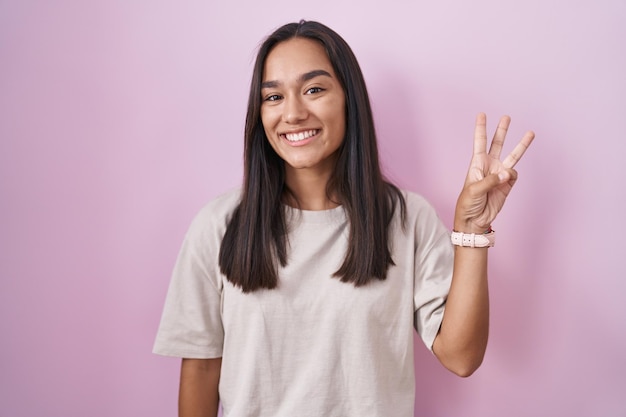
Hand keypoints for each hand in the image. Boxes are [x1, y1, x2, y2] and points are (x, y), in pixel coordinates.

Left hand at [454, 113, 533, 232]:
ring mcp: (499, 175)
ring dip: (521, 145)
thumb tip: (507, 173)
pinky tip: (506, 180)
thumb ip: (491, 180)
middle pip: (497, 144)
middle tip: (506, 117)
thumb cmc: (467, 204)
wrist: (474, 221)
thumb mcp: (474, 190)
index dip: (481, 128)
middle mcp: (489, 166)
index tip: (481, 114)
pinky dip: (512, 176)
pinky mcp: (508, 185)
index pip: (479, 142)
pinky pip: (514, 175)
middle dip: (502, 131)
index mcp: (476, 164)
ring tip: (530, 133)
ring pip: (512, 156)